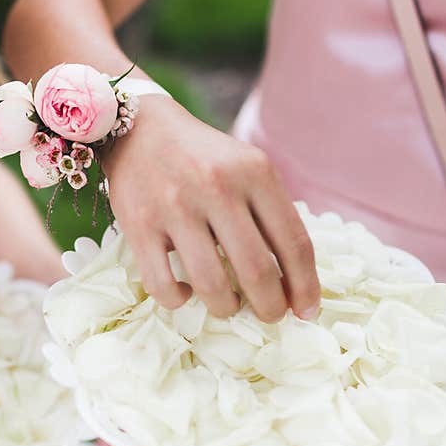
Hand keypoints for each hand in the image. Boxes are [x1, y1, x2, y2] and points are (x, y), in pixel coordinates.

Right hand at [101, 96, 319, 320]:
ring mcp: (175, 207)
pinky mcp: (139, 225)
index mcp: (254, 172)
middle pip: (257, 271)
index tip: (306, 311)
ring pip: (212, 284)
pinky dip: (178, 299)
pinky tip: (185, 292)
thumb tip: (294, 281)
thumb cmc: (203, 158)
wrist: (139, 129)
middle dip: (270, 307)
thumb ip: (271, 213)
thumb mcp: (247, 168)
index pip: (294, 243)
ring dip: (226, 308)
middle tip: (270, 316)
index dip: (305, 286)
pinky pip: (163, 284)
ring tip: (228, 307)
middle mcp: (217, 188)